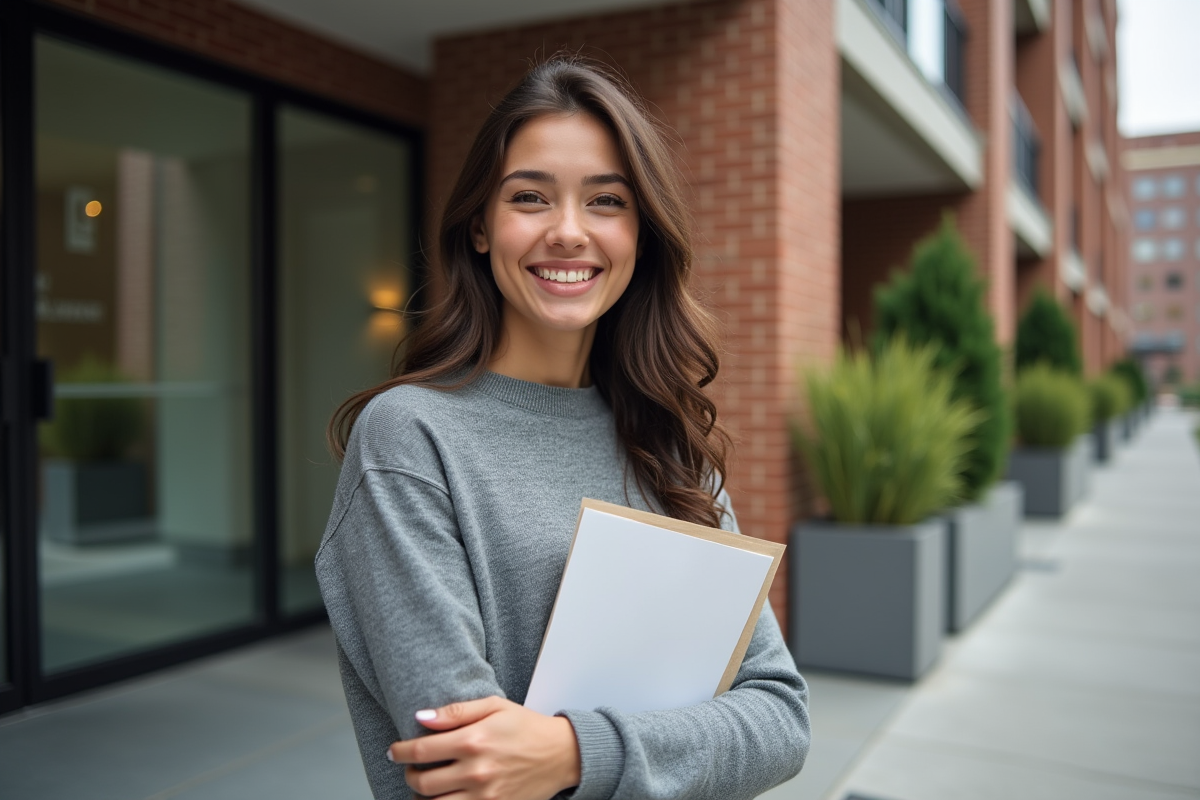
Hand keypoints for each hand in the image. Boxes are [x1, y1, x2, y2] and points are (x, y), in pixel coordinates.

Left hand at [387, 696, 580, 799]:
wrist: (562, 754)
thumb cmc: (527, 727)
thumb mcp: (494, 706)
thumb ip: (456, 711)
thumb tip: (420, 718)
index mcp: (473, 740)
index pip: (420, 751)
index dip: (400, 752)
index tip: (395, 751)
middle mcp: (476, 771)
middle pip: (422, 783)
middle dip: (409, 775)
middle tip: (412, 768)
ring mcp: (485, 796)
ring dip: (422, 797)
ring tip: (426, 786)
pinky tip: (444, 798)